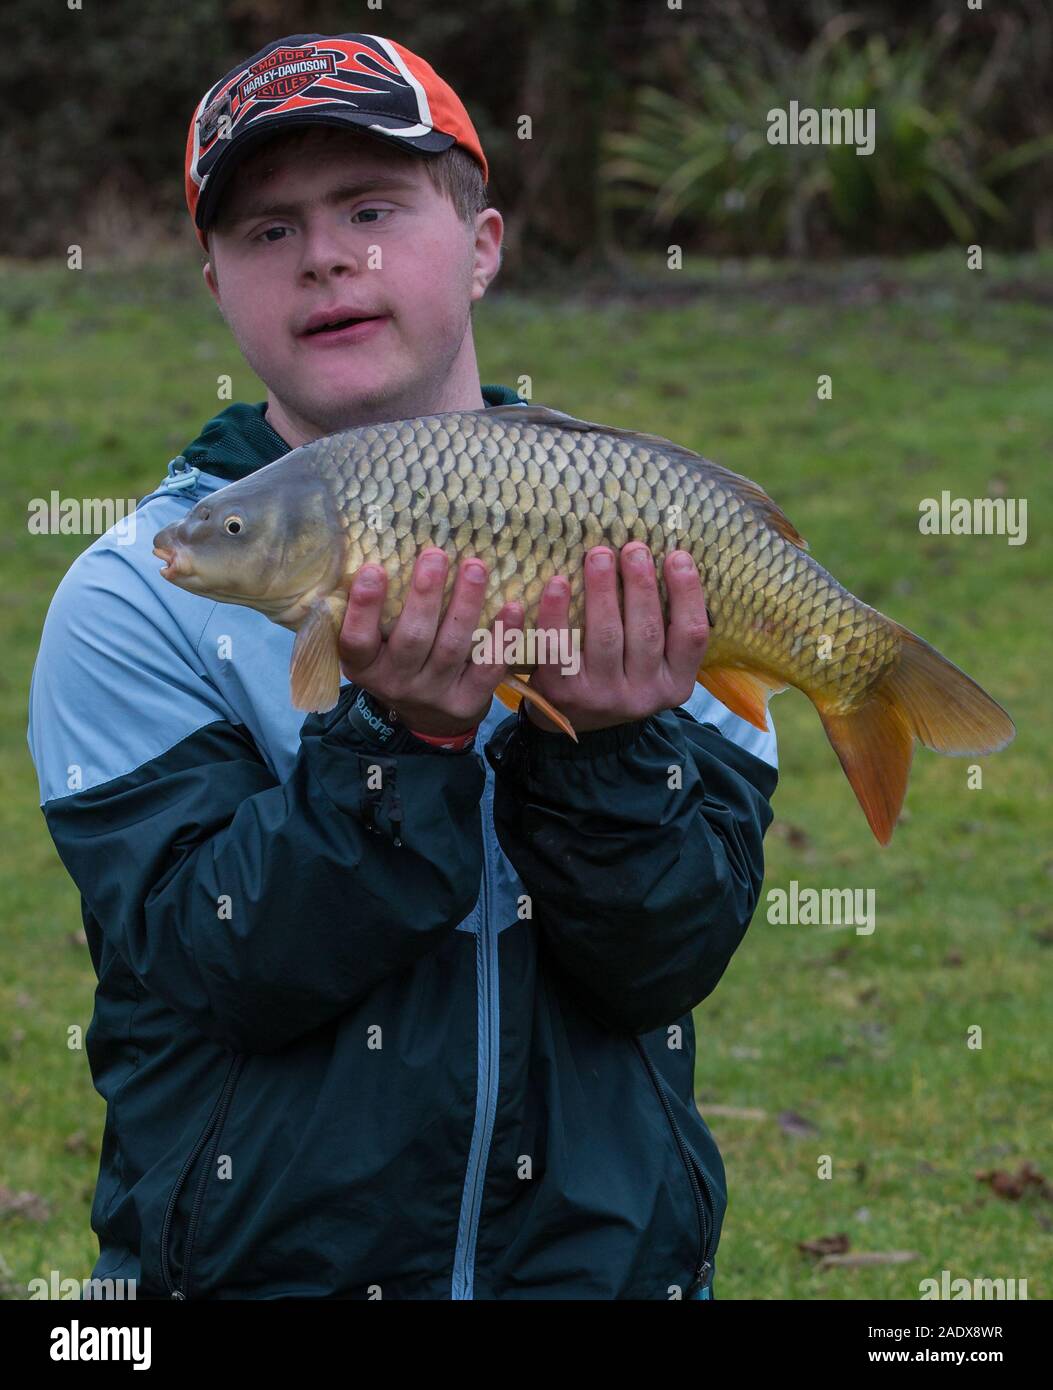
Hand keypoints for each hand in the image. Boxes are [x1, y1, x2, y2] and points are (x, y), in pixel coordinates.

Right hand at [339, 548, 523, 737]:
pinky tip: (512, 608)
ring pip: (452, 647)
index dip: (363, 607)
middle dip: (425, 595)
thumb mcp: (374, 644)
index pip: (357, 640)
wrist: (427, 717)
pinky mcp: (466, 702)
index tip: (373, 569)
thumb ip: (375, 612)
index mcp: (364, 666)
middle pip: (412, 639)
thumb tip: (381, 548)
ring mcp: (432, 694)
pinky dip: (501, 637)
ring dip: (466, 605)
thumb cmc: (398, 660)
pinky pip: (486, 668)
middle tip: (436, 555)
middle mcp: (395, 683)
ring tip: (475, 568)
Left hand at [524, 543, 708, 733]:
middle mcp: (642, 695)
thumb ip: (662, 626)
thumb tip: (664, 559)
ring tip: (599, 555)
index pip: (691, 636)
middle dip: (640, 585)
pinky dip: (555, 614)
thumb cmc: (619, 674)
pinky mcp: (563, 693)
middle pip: (646, 632)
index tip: (677, 556)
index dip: (687, 593)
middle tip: (633, 548)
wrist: (573, 721)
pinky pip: (558, 649)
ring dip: (602, 590)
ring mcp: (602, 696)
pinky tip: (557, 584)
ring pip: (605, 637)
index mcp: (674, 683)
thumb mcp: (653, 663)